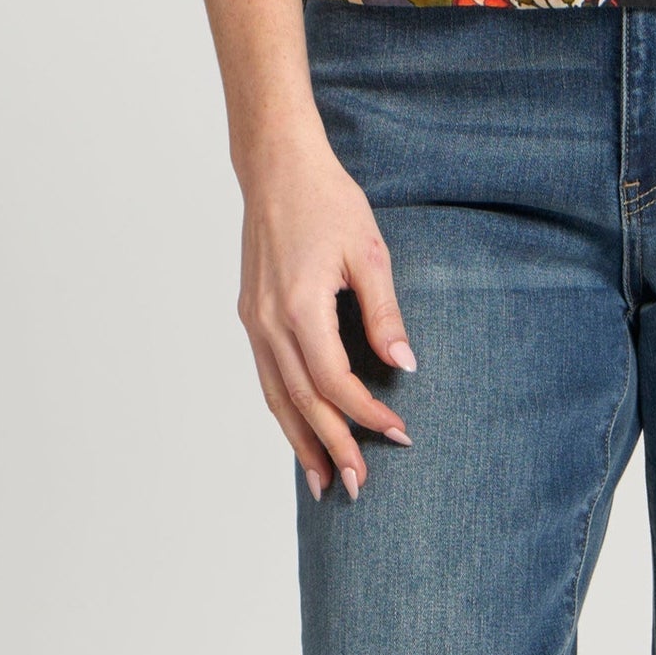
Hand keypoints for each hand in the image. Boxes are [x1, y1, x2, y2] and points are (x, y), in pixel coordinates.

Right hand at [237, 110, 415, 502]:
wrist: (276, 168)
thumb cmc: (327, 202)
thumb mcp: (370, 253)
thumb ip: (384, 314)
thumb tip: (404, 365)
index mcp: (300, 307)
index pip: (334, 382)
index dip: (366, 414)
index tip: (399, 433)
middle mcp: (269, 322)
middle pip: (301, 401)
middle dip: (332, 446)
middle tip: (358, 486)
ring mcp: (254, 321)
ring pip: (276, 397)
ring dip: (300, 442)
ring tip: (321, 482)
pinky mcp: (251, 316)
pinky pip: (267, 377)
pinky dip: (283, 412)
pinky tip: (299, 433)